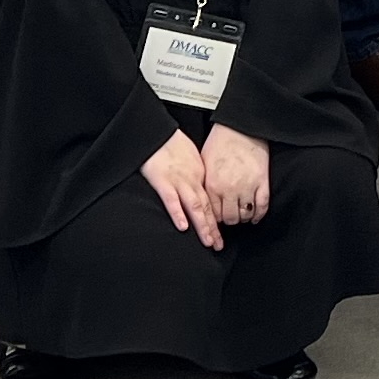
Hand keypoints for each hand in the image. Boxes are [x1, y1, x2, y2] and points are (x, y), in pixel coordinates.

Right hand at [143, 129, 224, 249]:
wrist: (158, 132)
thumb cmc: (172, 146)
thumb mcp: (191, 161)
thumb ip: (196, 178)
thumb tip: (201, 194)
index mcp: (198, 177)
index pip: (210, 203)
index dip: (216, 221)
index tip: (220, 236)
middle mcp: (191, 181)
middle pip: (205, 208)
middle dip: (213, 229)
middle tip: (218, 245)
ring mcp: (178, 182)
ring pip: (194, 206)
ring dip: (202, 225)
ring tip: (208, 241)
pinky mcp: (162, 181)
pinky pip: (171, 199)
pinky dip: (178, 213)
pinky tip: (183, 226)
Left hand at [199, 123, 272, 227]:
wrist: (240, 126)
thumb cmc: (221, 141)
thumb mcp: (204, 163)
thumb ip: (204, 184)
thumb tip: (204, 199)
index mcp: (212, 185)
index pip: (213, 214)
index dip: (215, 218)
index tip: (218, 217)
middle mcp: (229, 189)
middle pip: (230, 218)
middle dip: (229, 220)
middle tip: (231, 216)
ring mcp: (247, 186)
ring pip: (245, 214)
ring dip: (243, 217)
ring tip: (242, 214)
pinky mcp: (262, 182)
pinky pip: (262, 206)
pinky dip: (259, 215)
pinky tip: (255, 216)